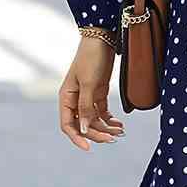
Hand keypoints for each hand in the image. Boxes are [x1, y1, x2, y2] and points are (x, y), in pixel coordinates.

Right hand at [58, 36, 125, 150]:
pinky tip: (120, 124)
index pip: (68, 125)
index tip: (89, 148)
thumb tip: (84, 129)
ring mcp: (86, 96)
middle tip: (114, 138)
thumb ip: (86, 107)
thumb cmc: (91, 58)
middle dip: (97, 133)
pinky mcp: (98, 92)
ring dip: (106, 127)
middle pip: (83, 124)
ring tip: (121, 132)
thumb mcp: (89, 83)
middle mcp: (74, 99)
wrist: (103, 38)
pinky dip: (110, 119)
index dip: (77, 138)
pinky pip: (102, 112)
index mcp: (66, 97)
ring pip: (94, 119)